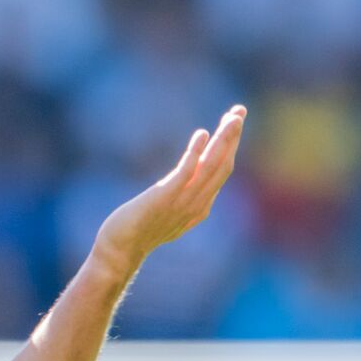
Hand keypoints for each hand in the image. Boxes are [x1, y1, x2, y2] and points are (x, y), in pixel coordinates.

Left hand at [92, 105, 247, 279]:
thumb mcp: (170, 209)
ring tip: (232, 118)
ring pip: (211, 167)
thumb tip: (192, 172)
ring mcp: (182, 202)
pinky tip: (201, 135)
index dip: (231, 144)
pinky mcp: (163, 199)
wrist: (120, 250)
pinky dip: (196, 154)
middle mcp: (197, 202)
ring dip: (223, 141)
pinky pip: (185, 174)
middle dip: (233, 137)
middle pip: (223, 164)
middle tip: (239, 110)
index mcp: (201, 204)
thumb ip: (184, 193)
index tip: (235, 120)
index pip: (223, 169)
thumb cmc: (141, 229)